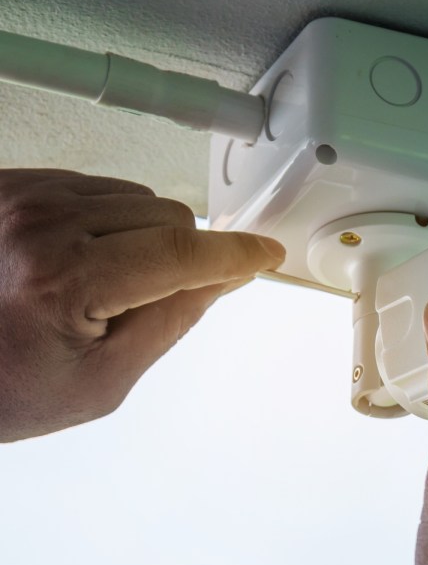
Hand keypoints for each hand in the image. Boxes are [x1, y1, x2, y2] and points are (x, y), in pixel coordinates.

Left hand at [0, 169, 285, 441]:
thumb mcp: (100, 382)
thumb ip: (171, 322)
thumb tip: (221, 278)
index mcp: (65, 279)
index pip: (183, 252)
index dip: (236, 254)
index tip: (264, 254)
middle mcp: (39, 222)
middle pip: (168, 216)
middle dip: (180, 256)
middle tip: (143, 302)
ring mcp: (18, 195)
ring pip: (136, 197)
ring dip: (142, 236)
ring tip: (97, 285)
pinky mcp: (7, 182)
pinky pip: (93, 186)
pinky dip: (104, 220)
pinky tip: (76, 259)